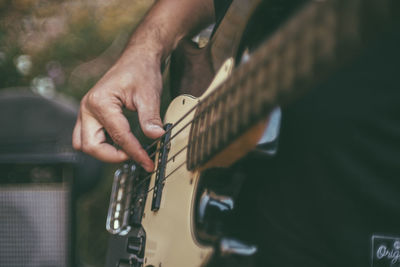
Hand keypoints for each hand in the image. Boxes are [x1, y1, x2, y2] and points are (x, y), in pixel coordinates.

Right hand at [72, 48, 164, 171]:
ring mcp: (86, 111)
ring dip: (104, 152)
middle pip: (90, 146)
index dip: (135, 153)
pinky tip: (122, 143)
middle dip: (112, 156)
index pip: (118, 137)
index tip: (149, 163)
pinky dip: (103, 144)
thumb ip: (150, 118)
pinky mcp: (90, 115)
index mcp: (99, 102)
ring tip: (128, 151)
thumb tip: (156, 137)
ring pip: (84, 144)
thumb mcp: (149, 95)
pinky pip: (89, 137)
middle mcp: (87, 108)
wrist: (137, 58)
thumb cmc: (141, 71)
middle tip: (135, 157)